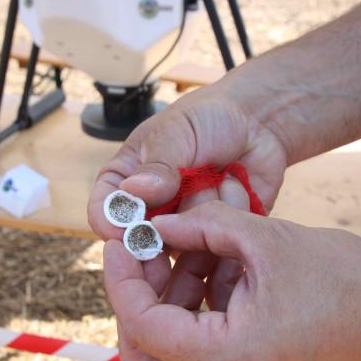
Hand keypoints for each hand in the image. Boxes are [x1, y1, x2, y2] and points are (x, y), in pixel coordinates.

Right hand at [88, 88, 288, 310]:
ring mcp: (183, 225)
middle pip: (141, 239)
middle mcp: (151, 210)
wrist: (256, 121)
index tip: (128, 230)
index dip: (112, 224)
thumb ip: (158, 164)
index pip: (104, 211)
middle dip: (166, 223)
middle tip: (187, 199)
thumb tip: (134, 191)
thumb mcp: (176, 131)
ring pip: (182, 241)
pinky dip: (229, 213)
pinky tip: (236, 186)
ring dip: (203, 208)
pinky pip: (217, 242)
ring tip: (219, 175)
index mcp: (126, 181)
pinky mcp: (214, 236)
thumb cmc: (206, 118)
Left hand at [104, 201, 360, 360]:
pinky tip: (216, 267)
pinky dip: (197, 312)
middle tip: (146, 251)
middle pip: (143, 352)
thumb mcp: (266, 238)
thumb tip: (160, 225)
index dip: (122, 276)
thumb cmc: (348, 280)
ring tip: (191, 248)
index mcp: (226, 359)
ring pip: (170, 353)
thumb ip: (203, 225)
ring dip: (169, 300)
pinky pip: (201, 353)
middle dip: (136, 296)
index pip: (140, 323)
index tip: (123, 240)